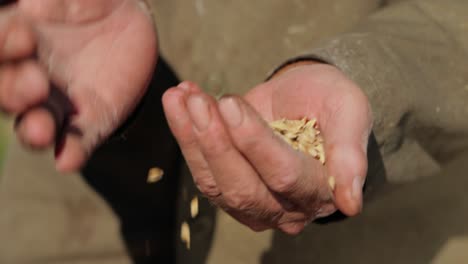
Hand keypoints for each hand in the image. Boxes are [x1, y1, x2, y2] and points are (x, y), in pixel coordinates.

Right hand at [0, 0, 156, 171]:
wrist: (125, 15)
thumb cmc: (81, 1)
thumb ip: (37, 4)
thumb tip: (24, 10)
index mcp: (13, 41)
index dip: (2, 48)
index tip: (23, 35)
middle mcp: (29, 77)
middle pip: (7, 94)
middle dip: (12, 91)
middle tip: (35, 83)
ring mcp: (60, 102)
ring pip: (35, 124)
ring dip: (34, 129)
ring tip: (42, 130)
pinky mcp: (93, 120)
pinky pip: (79, 140)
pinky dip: (73, 152)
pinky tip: (68, 160)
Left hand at [163, 63, 371, 233]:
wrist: (305, 102)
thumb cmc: (329, 103)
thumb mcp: (348, 112)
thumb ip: (350, 153)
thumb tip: (351, 202)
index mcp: (320, 190)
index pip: (283, 174)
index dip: (253, 141)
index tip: (229, 103)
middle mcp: (285, 207)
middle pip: (243, 188)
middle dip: (215, 143)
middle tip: (197, 102)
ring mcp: (253, 203)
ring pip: (215, 183)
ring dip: (192, 138)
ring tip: (181, 97)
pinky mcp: (228, 190)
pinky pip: (202, 170)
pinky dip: (186, 136)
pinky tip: (180, 101)